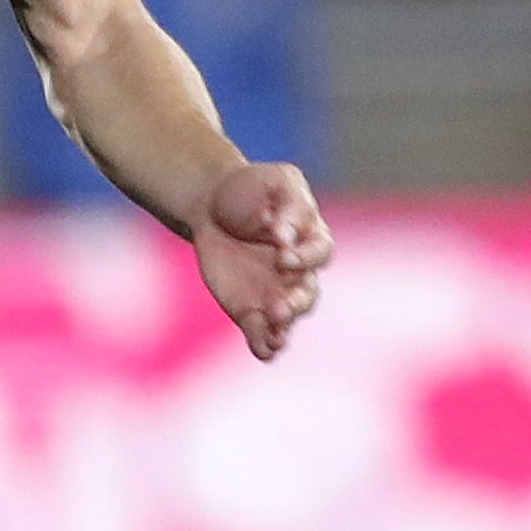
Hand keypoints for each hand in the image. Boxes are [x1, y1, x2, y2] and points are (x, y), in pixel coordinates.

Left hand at [190, 160, 331, 360]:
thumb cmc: (251, 189)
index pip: (318, 251)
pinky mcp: (250, 308)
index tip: (281, 250)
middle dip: (296, 301)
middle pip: (309, 292)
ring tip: (275, 332)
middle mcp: (298, 271)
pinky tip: (264, 350)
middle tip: (279, 305)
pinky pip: (263, 332)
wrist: (212, 205)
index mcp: (310, 237)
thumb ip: (288, 204)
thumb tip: (286, 234)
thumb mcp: (276, 180)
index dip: (304, 254)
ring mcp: (276, 292)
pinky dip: (265, 344)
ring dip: (284, 327)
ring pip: (290, 317)